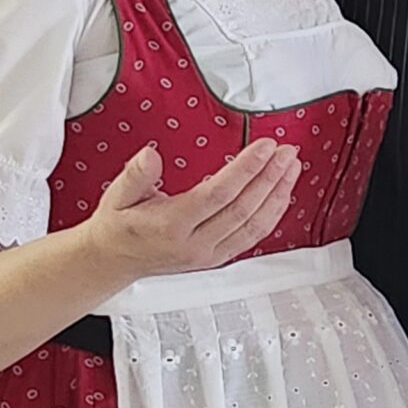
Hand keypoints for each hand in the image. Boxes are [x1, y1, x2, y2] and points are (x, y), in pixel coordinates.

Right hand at [82, 141, 300, 282]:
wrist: (115, 259)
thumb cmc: (119, 224)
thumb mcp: (116, 195)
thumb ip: (136, 175)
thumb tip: (151, 155)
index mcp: (170, 225)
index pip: (219, 194)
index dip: (247, 169)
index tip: (265, 147)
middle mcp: (194, 244)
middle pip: (244, 209)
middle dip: (271, 177)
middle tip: (287, 151)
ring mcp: (209, 254)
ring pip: (255, 226)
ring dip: (279, 195)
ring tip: (292, 167)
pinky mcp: (218, 258)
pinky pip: (253, 237)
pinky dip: (273, 214)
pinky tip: (282, 194)